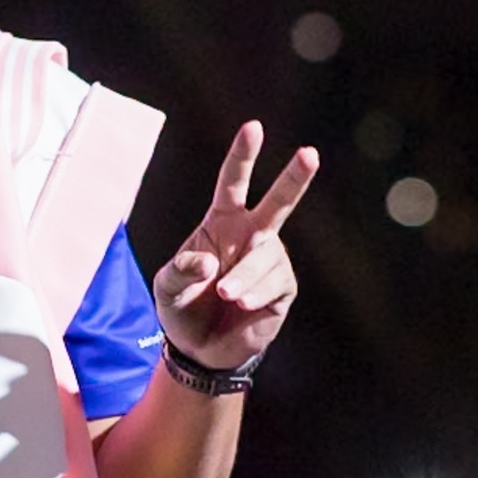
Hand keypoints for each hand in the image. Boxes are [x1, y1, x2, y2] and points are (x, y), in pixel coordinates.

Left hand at [155, 123, 318, 373]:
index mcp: (222, 222)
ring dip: (242, 278)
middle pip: (278, 202)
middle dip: (295, 178)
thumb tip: (210, 263)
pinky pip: (274, 284)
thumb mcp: (167, 288)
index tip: (253, 128)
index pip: (233, 182)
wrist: (201, 349)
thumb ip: (180, 272)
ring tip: (226, 296)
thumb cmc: (183, 308)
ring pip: (266, 257)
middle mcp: (252, 235)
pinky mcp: (282, 288)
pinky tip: (242, 305)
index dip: (243, 155)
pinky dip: (254, 294)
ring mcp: (270, 260)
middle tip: (310, 153)